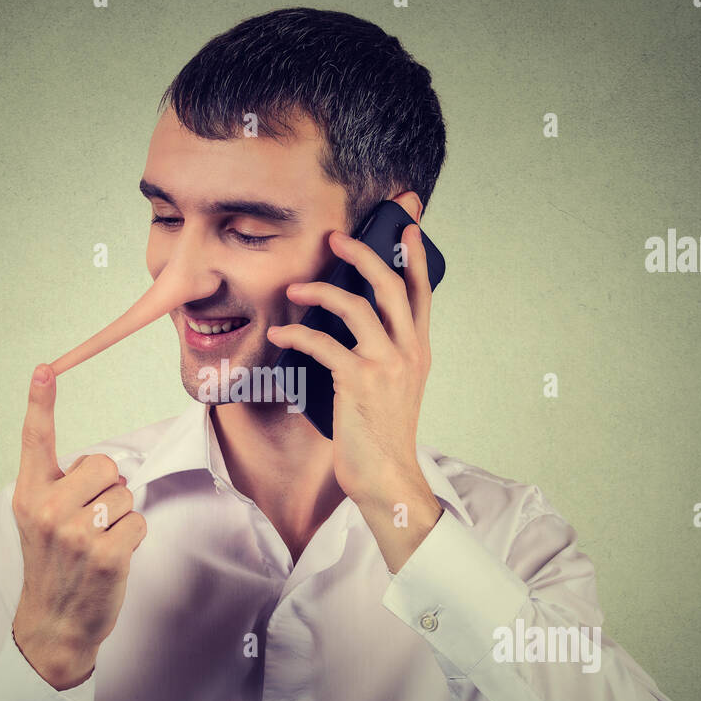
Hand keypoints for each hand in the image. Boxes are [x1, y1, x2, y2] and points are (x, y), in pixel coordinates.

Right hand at [10, 364, 146, 688]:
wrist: (53, 624)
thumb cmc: (55, 567)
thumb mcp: (40, 521)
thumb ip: (61, 488)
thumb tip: (106, 466)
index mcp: (29, 495)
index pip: (35, 439)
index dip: (40, 401)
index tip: (44, 368)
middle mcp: (48, 509)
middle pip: (103, 464)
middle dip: (107, 488)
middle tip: (90, 521)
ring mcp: (76, 532)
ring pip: (124, 494)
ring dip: (120, 517)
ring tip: (98, 543)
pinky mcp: (106, 554)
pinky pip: (138, 522)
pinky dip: (133, 539)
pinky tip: (112, 558)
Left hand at [266, 224, 442, 570]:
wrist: (386, 476)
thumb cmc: (381, 434)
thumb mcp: (393, 388)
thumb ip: (382, 353)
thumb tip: (350, 321)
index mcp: (419, 351)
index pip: (420, 293)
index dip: (413, 256)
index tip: (406, 225)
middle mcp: (408, 352)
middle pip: (389, 286)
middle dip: (362, 254)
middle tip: (336, 237)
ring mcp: (386, 365)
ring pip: (357, 307)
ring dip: (321, 291)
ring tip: (295, 289)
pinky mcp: (359, 382)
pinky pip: (324, 343)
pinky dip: (297, 335)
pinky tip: (279, 335)